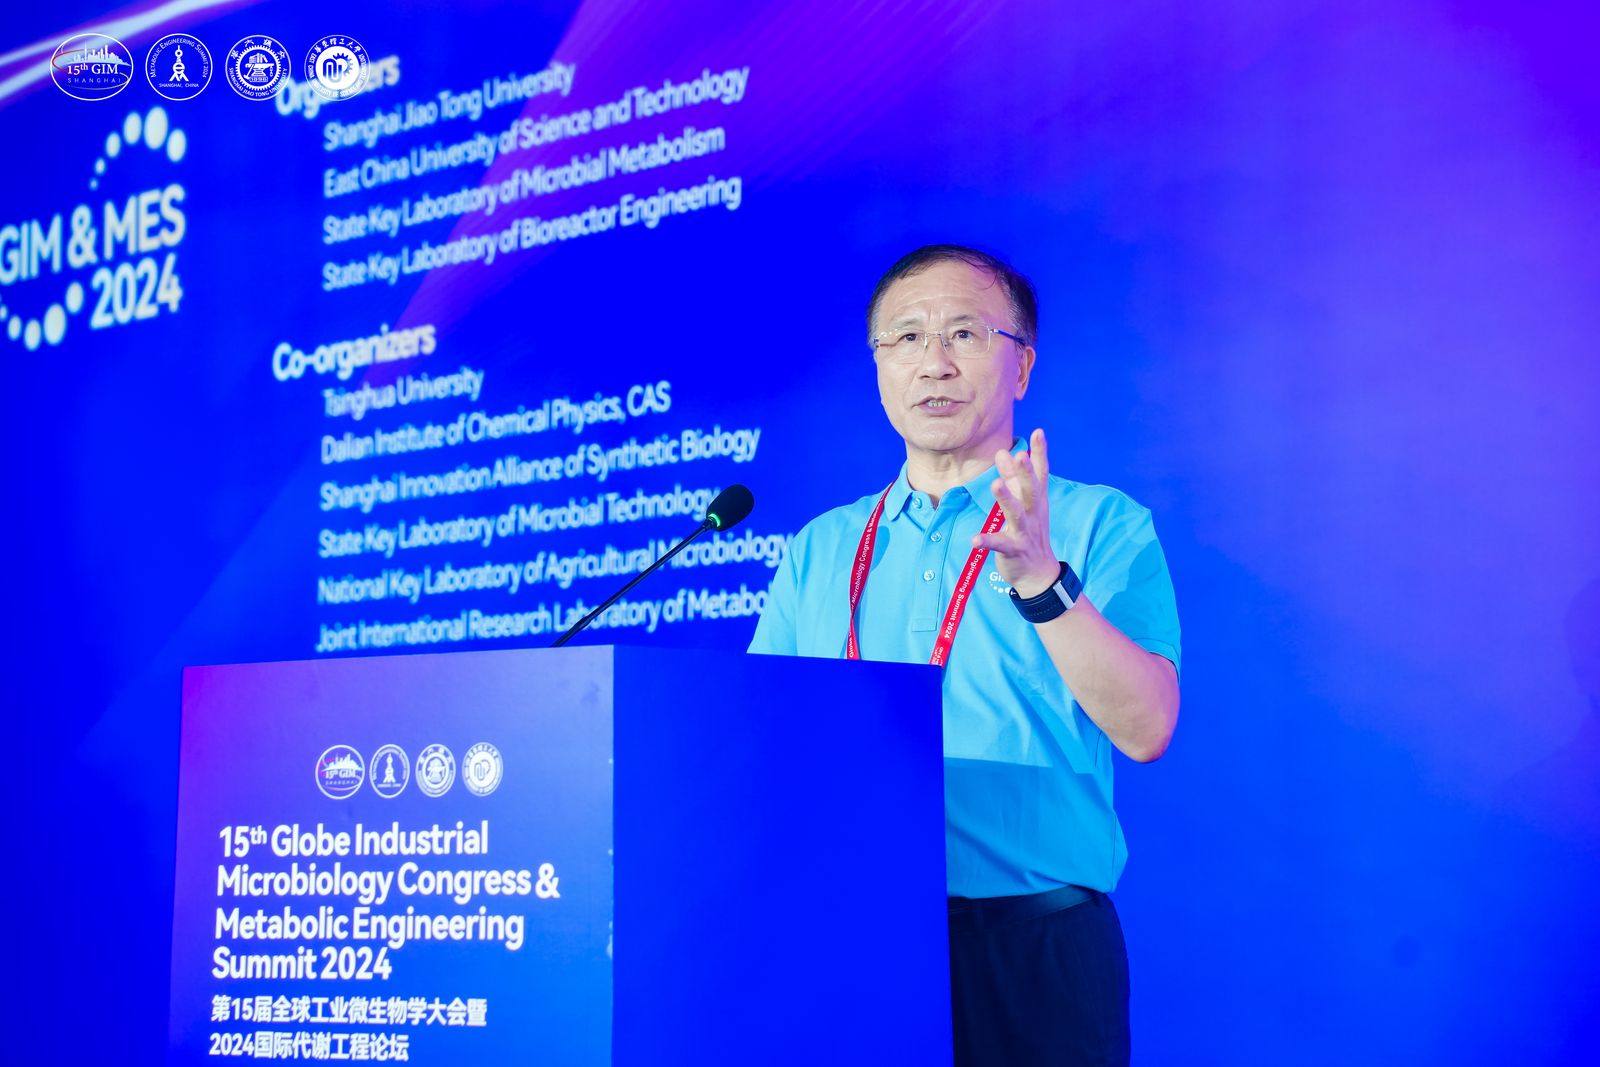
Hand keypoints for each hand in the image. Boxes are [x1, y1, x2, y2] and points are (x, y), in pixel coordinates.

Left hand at [973, 428, 1059, 597]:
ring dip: (1006, 499)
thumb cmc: (1030, 531)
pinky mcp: (1014, 550)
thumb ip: (1013, 478)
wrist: (1039, 573)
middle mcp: (1033, 513)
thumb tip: (1003, 452)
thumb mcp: (1024, 503)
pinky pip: (1000, 545)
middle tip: (1019, 454)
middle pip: (1030, 491)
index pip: (1040, 473)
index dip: (1040, 453)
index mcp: (1036, 500)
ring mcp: (1024, 532)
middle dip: (1025, 473)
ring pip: (1016, 514)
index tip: (1039, 431)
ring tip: (996, 484)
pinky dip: (988, 541)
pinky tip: (975, 539)